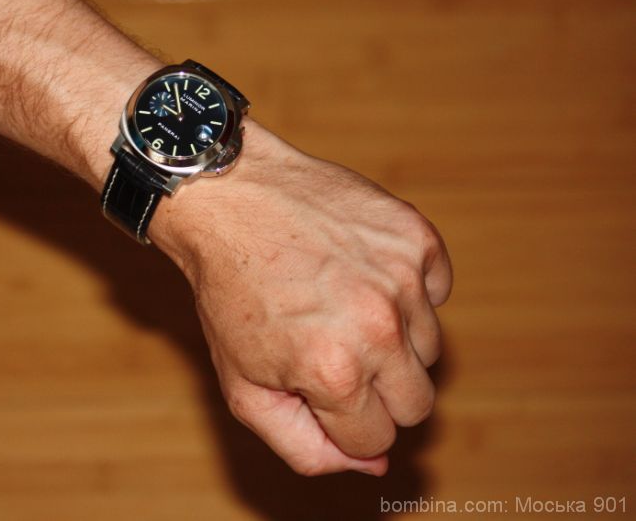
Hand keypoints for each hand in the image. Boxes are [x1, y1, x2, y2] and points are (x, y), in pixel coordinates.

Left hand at [152, 123, 451, 475]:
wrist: (228, 198)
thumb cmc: (229, 292)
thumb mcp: (243, 387)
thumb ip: (306, 446)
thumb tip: (375, 467)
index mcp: (334, 373)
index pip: (377, 438)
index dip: (340, 417)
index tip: (312, 382)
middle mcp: (380, 327)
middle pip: (417, 402)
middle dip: (376, 389)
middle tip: (331, 349)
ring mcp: (403, 277)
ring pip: (429, 347)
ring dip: (391, 336)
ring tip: (338, 303)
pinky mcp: (416, 236)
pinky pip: (437, 290)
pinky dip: (407, 289)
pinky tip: (357, 270)